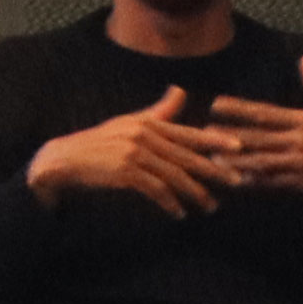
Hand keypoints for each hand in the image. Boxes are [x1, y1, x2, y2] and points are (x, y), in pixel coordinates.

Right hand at [33, 89, 222, 212]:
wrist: (63, 160)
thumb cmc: (99, 143)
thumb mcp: (129, 123)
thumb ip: (158, 112)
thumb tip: (180, 90)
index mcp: (147, 124)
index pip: (188, 133)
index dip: (215, 141)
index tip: (240, 149)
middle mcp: (142, 135)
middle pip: (187, 156)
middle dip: (215, 170)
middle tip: (237, 182)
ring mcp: (133, 153)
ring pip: (175, 176)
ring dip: (195, 193)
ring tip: (210, 206)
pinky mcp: (124, 172)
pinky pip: (156, 190)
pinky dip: (170, 203)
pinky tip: (179, 213)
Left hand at [202, 56, 302, 205]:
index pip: (264, 112)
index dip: (237, 108)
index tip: (216, 103)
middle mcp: (299, 141)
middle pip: (254, 137)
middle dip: (226, 135)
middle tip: (199, 132)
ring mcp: (301, 164)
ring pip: (259, 161)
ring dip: (234, 160)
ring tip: (209, 159)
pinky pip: (274, 183)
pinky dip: (254, 182)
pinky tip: (236, 183)